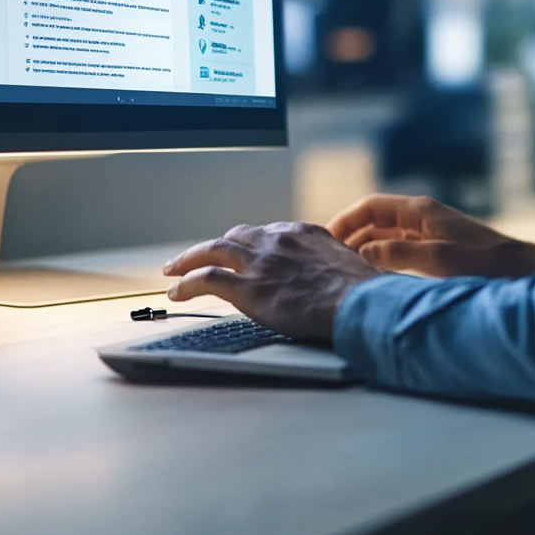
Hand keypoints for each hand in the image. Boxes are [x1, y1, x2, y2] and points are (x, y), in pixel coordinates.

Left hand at [162, 221, 378, 341]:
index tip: (241, 253)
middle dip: (215, 246)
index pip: (265, 233)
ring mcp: (259, 262)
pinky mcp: (247, 287)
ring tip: (174, 269)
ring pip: (212, 251)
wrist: (358, 302)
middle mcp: (276, 240)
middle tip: (200, 256)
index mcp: (302, 233)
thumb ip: (330, 266)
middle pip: (235, 237)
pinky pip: (206, 280)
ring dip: (188, 259)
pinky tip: (176, 293)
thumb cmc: (361, 291)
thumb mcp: (348, 266)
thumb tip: (336, 279)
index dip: (249, 244)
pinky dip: (186, 284)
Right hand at [327, 194, 534, 278]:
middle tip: (329, 256)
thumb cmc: (483, 263)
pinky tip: (373, 273)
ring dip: (365, 246)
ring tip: (344, 266)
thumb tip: (362, 252)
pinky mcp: (437, 248)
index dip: (346, 219)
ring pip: (386, 234)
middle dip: (351, 234)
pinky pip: (400, 247)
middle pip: (376, 219)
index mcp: (421, 210)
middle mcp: (423, 216)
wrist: (520, 270)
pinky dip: (382, 256)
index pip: (371, 206)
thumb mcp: (437, 259)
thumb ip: (397, 253)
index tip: (326, 237)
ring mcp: (430, 231)